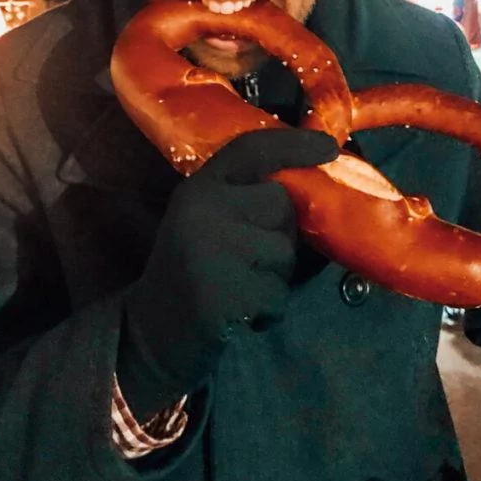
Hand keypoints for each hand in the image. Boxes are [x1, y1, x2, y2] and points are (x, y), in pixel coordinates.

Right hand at [119, 127, 337, 412]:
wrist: (150, 335)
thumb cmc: (193, 273)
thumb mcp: (208, 221)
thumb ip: (246, 198)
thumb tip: (314, 186)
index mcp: (199, 187)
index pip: (252, 149)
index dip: (294, 145)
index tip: (330, 147)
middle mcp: (203, 208)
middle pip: (280, 203)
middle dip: (281, 233)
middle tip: (251, 258)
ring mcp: (213, 248)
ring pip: (284, 252)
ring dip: (275, 277)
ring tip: (241, 286)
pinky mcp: (226, 291)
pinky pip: (277, 294)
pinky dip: (269, 309)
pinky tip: (240, 313)